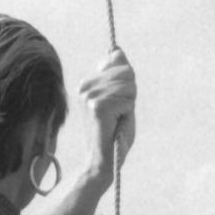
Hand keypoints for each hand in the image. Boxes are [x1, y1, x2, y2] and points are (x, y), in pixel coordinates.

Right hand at [78, 47, 136, 181]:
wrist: (103, 162)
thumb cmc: (114, 133)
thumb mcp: (120, 98)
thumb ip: (120, 75)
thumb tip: (118, 51)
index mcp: (87, 83)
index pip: (118, 61)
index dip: (126, 83)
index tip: (116, 103)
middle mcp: (84, 87)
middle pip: (126, 71)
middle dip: (130, 93)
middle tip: (118, 114)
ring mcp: (88, 96)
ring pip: (128, 84)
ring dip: (128, 104)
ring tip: (116, 120)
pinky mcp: (96, 107)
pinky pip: (127, 98)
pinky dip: (127, 112)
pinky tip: (115, 124)